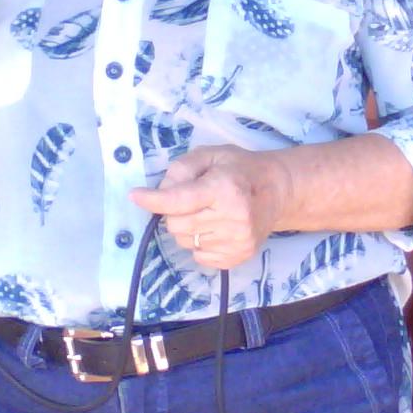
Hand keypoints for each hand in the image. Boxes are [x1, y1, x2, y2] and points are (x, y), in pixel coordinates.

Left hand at [129, 146, 292, 270]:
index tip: (135, 196)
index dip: (153, 200)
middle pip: (176, 225)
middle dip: (175, 212)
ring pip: (185, 242)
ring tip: (208, 213)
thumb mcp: (211, 155)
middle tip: (192, 200)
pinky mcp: (238, 257)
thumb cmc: (240, 170)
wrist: (277, 192)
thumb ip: (181, 169)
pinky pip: (198, 256)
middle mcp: (232, 218)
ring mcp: (237, 242)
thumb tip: (160, 193)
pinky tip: (215, 228)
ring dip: (188, 228)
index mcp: (224, 188)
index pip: (179, 200)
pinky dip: (199, 243)